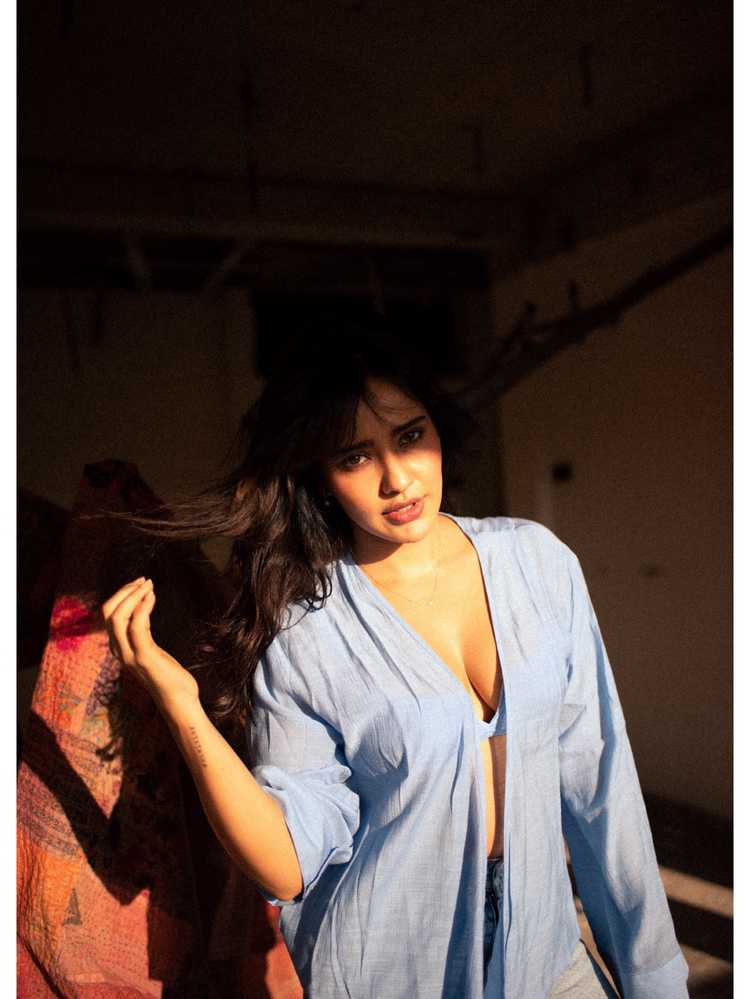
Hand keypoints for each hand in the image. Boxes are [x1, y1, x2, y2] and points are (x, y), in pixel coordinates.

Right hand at [102, 577, 199, 707]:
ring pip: (118, 617)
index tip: (140, 583)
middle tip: (144, 581)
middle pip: (108, 613)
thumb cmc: (167, 674)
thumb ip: (142, 630)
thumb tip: (141, 607)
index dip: (121, 595)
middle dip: (124, 591)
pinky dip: (143, 607)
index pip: (108, 615)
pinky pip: (136, 626)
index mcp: (119, 647)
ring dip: (133, 595)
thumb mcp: (150, 647)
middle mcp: (120, 651)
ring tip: (148, 585)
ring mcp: (129, 655)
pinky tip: (152, 598)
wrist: (178, 699)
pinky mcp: (144, 657)